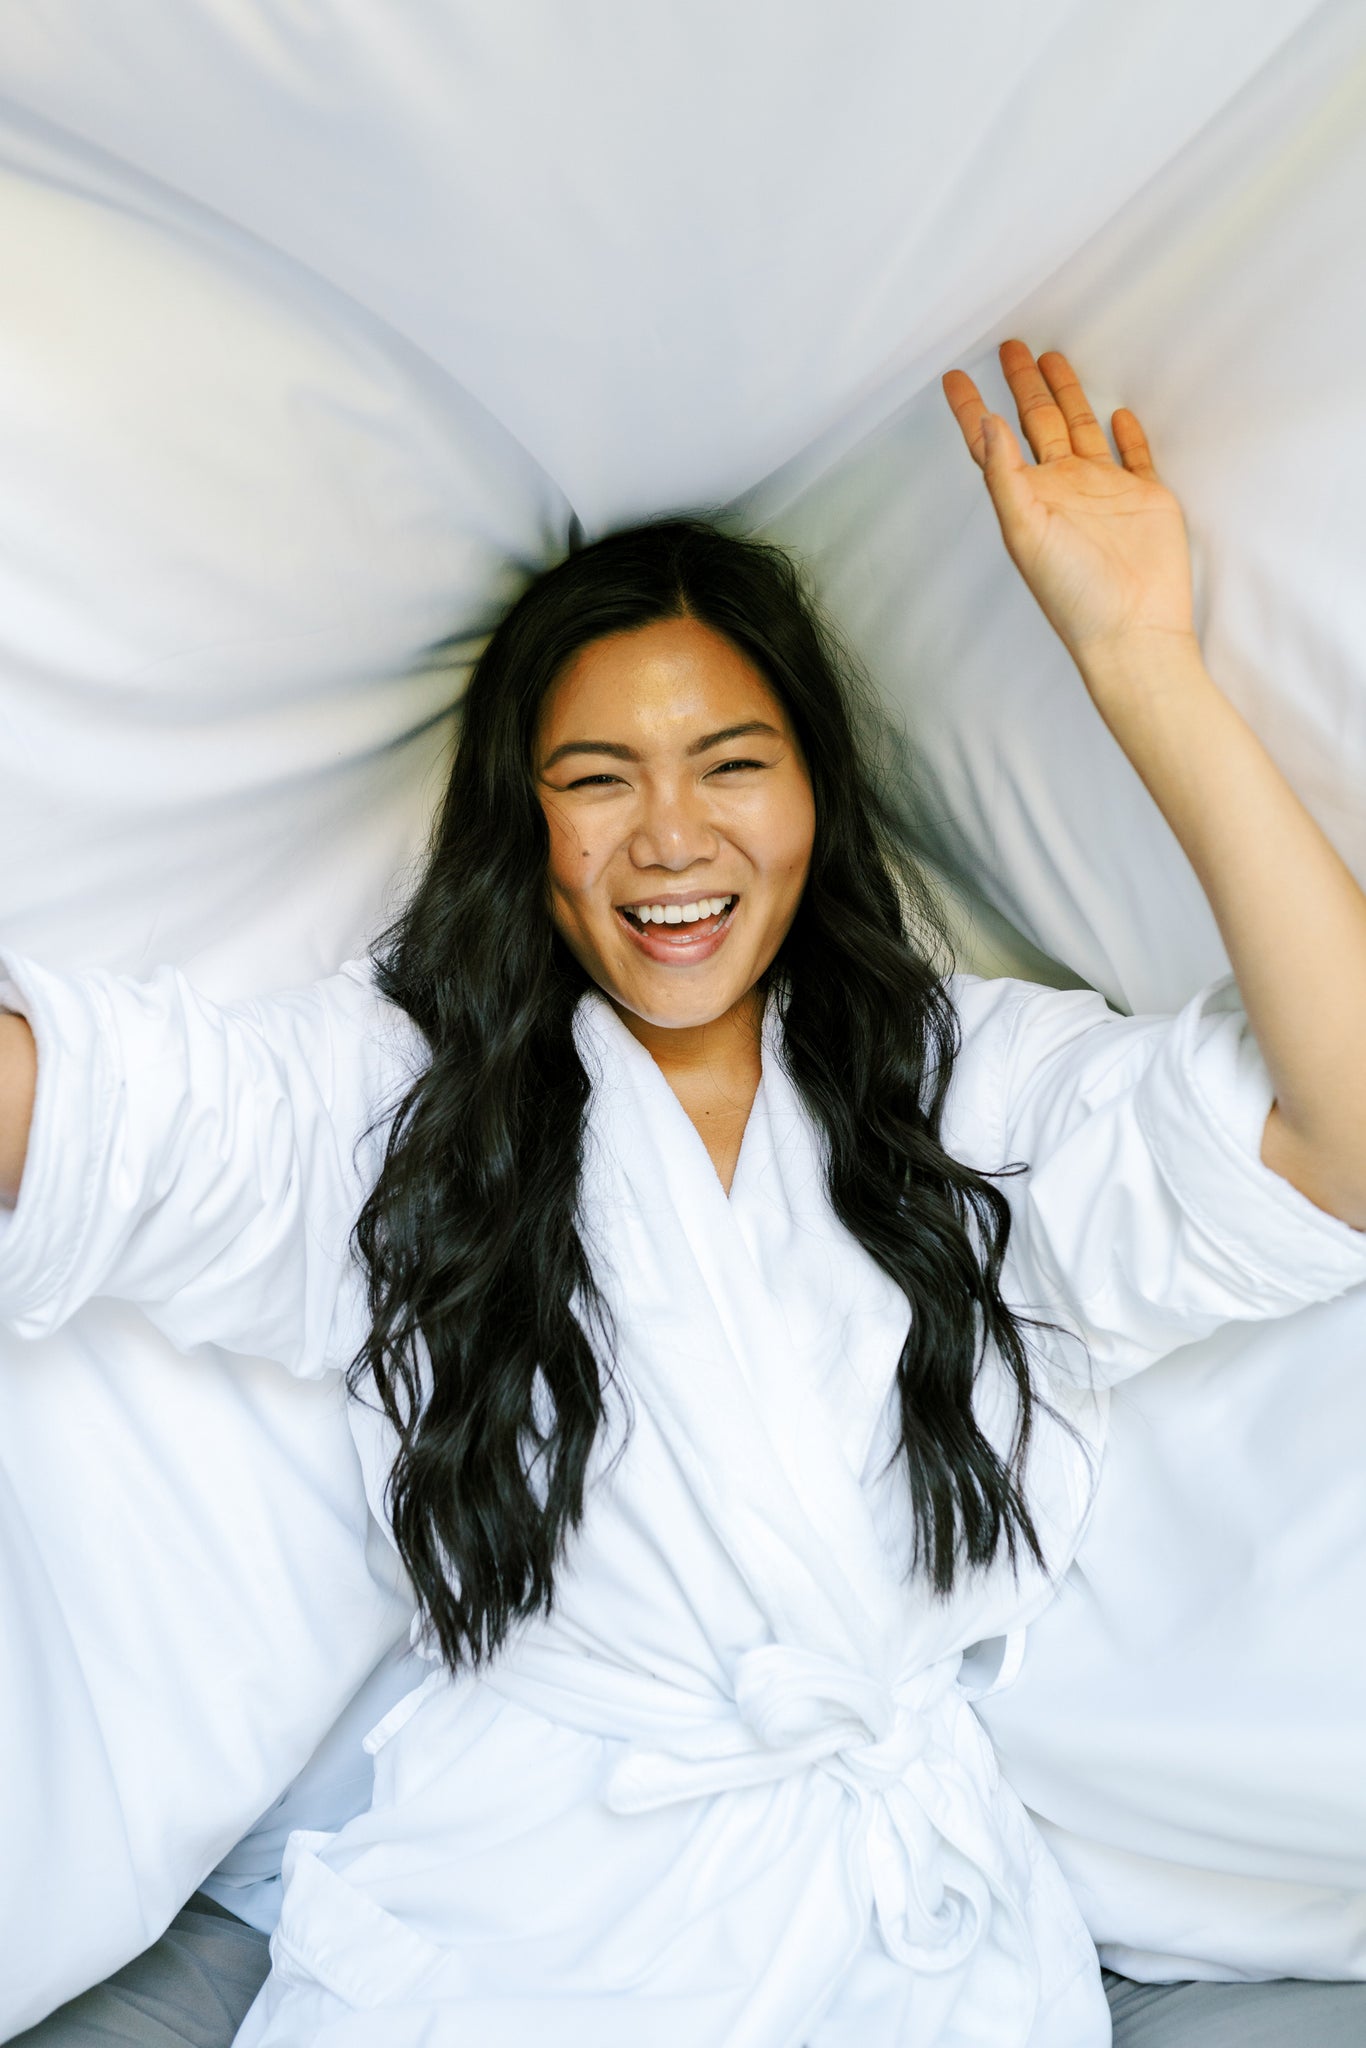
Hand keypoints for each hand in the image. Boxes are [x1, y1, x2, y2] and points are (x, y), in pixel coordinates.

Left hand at [942, 341, 1195, 669]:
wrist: (1133, 626)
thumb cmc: (1072, 590)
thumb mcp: (1025, 530)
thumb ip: (1004, 475)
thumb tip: (987, 422)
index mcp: (1029, 497)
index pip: (993, 444)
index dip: (971, 409)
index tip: (954, 376)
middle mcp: (1063, 489)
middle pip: (1039, 423)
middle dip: (1024, 386)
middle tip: (1010, 347)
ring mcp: (1105, 491)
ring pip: (1083, 428)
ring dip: (1068, 395)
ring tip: (1054, 358)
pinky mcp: (1145, 497)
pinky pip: (1135, 456)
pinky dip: (1127, 433)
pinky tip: (1119, 412)